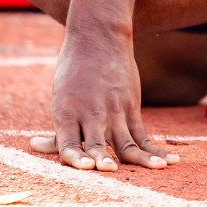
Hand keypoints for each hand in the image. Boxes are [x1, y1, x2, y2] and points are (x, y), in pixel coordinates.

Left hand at [28, 29, 175, 170]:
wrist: (97, 37)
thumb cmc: (73, 71)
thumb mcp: (61, 98)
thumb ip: (58, 129)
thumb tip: (35, 146)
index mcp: (66, 113)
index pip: (68, 143)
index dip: (76, 157)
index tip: (86, 167)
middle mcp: (90, 113)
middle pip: (97, 143)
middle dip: (103, 158)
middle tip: (110, 170)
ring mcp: (114, 111)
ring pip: (127, 142)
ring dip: (140, 158)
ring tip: (155, 169)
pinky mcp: (131, 107)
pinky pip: (144, 135)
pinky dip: (156, 151)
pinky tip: (171, 161)